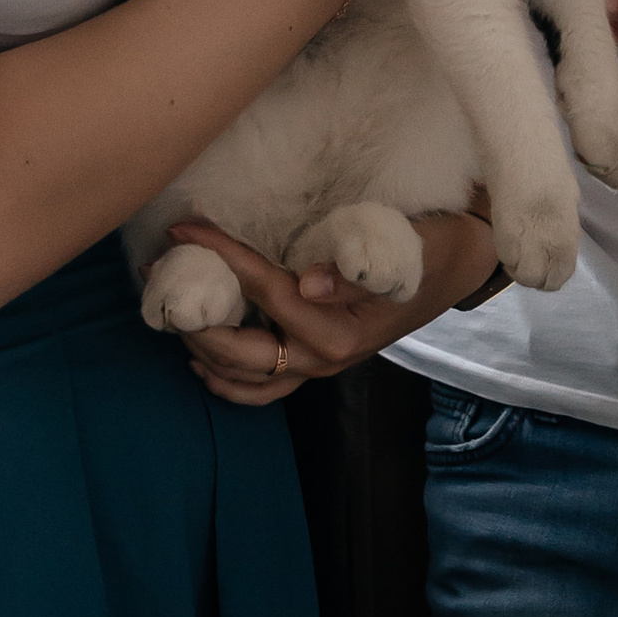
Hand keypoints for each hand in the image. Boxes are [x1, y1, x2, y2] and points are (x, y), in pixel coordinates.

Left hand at [170, 205, 495, 402]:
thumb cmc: (429, 248)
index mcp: (340, 329)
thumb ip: (357, 270)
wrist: (457, 267)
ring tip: (172, 311)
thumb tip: (308, 283)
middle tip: (160, 273)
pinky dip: (225, 378)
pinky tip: (201, 355)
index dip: (223, 258)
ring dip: (201, 349)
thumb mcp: (405, 249)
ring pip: (242, 378)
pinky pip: (260, 387)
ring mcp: (316, 367)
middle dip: (193, 316)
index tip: (186, 229)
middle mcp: (323, 358)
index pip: (266, 291)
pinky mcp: (313, 364)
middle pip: (238, 352)